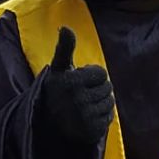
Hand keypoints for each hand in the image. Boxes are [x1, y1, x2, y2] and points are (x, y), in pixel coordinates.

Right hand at [40, 26, 114, 149]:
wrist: (48, 125)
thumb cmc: (57, 91)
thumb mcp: (58, 69)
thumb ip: (65, 48)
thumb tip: (66, 27)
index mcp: (70, 82)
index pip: (102, 73)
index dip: (92, 76)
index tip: (79, 82)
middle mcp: (77, 100)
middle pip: (108, 88)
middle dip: (97, 89)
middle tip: (81, 96)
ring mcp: (85, 117)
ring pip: (110, 103)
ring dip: (101, 103)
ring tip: (85, 106)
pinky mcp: (92, 131)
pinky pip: (109, 117)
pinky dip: (102, 117)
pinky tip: (88, 118)